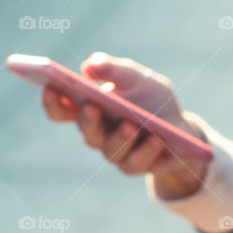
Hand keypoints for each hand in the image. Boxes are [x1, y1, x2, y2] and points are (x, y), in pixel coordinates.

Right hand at [41, 53, 208, 198]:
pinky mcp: (137, 166)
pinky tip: (156, 140)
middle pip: (86, 131)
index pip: (62, 109)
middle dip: (87, 119)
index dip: (53, 101)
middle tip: (91, 106)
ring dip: (120, 138)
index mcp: (91, 109)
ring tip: (130, 125)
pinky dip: (146, 151)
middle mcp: (99, 134)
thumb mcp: (136, 77)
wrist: (181, 127)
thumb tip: (89, 66)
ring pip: (111, 150)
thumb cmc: (152, 99)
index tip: (50, 86)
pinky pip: (137, 162)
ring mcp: (117, 152)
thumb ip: (113, 69)